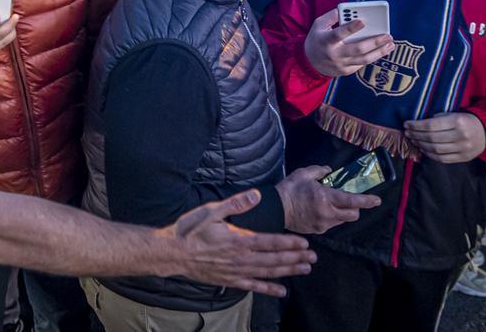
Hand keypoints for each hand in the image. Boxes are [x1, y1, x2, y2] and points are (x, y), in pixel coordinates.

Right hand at [169, 190, 315, 296]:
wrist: (173, 252)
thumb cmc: (189, 230)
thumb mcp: (211, 210)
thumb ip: (235, 204)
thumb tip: (255, 195)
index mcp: (239, 240)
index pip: (271, 242)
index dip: (289, 243)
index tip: (304, 243)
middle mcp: (242, 258)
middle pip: (275, 259)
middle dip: (295, 257)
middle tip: (313, 257)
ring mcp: (237, 271)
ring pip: (268, 272)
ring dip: (288, 271)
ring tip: (305, 269)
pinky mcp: (230, 280)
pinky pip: (254, 286)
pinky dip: (269, 289)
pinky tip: (282, 290)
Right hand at [275, 166, 380, 234]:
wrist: (276, 209)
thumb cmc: (289, 189)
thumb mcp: (303, 174)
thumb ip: (319, 170)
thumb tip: (329, 170)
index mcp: (326, 197)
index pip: (352, 201)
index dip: (367, 201)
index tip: (377, 200)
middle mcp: (328, 213)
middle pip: (353, 215)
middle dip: (355, 209)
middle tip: (349, 202)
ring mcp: (324, 223)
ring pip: (343, 221)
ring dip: (342, 213)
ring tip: (330, 205)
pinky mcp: (318, 230)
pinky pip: (331, 224)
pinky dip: (331, 218)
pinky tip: (319, 212)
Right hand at [303, 8, 393, 77]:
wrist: (309, 62)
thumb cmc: (317, 39)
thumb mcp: (318, 25)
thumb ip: (332, 16)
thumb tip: (349, 10)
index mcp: (325, 40)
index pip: (338, 34)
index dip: (350, 28)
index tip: (363, 21)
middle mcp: (334, 54)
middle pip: (357, 49)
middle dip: (375, 42)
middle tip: (388, 36)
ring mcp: (341, 64)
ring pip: (364, 59)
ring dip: (379, 52)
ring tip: (390, 45)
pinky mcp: (346, 71)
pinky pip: (362, 64)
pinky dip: (372, 57)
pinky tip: (381, 51)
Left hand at [404, 112, 485, 162]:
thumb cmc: (465, 120)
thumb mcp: (454, 114)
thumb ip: (438, 118)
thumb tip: (418, 123)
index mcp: (457, 122)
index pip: (431, 125)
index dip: (416, 126)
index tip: (406, 124)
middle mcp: (461, 136)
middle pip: (432, 138)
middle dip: (416, 135)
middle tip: (407, 133)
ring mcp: (463, 149)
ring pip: (436, 150)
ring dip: (421, 145)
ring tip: (413, 140)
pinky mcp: (463, 158)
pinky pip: (442, 159)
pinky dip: (430, 155)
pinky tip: (423, 149)